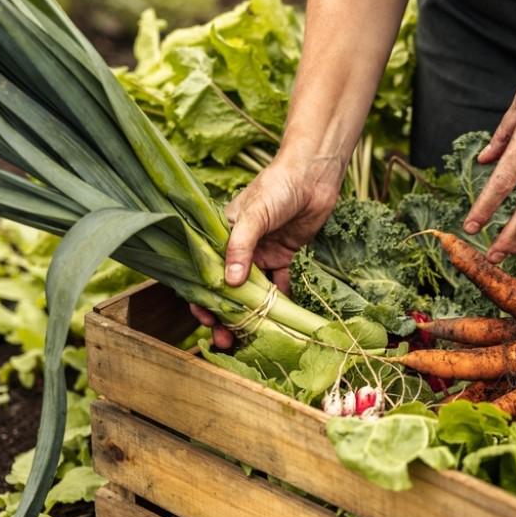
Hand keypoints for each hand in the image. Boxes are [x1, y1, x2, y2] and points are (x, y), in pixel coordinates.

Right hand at [190, 154, 343, 347]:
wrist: (313, 175)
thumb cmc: (277, 186)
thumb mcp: (254, 214)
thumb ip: (240, 246)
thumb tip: (229, 283)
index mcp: (220, 235)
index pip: (205, 272)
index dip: (203, 298)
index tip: (206, 320)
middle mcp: (238, 248)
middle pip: (227, 289)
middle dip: (226, 316)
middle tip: (227, 341)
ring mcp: (261, 254)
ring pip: (252, 292)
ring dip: (251, 315)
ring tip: (250, 339)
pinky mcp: (284, 257)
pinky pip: (279, 285)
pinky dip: (280, 302)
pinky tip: (281, 321)